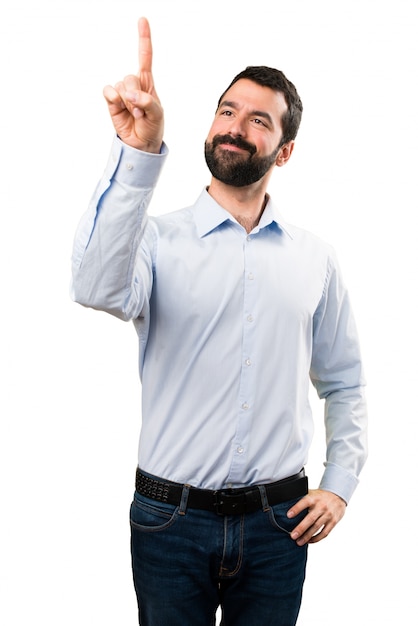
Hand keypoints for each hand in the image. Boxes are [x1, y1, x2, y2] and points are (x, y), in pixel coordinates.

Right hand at [103, 17, 163, 152]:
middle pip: (130, 77)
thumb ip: (147, 101)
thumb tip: (130, 94)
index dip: (144, 38)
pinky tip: (119, 107)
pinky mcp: (112, 101)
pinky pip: (108, 91)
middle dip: (135, 95)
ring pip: (120, 86)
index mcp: (148, 84)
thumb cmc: (152, 127)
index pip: (145, 57)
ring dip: (127, 102)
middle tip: (141, 112)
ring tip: (134, 114)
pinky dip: (113, 98)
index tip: (142, 20)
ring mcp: (122, 93)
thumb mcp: (157, 114)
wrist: (141, 143)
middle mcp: (134, 85)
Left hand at [287, 489, 345, 545]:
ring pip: (317, 527)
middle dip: (301, 528)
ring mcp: (328, 515)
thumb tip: (285, 502)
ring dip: (307, 536)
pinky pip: (325, 533)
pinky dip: (317, 538)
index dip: (296, 509)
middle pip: (310, 518)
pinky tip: (309, 541)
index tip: (288, 515)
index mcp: (314, 498)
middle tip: (292, 535)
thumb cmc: (320, 496)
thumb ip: (301, 498)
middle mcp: (321, 506)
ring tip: (299, 542)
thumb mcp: (311, 493)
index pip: (304, 502)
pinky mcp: (333, 522)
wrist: (338, 495)